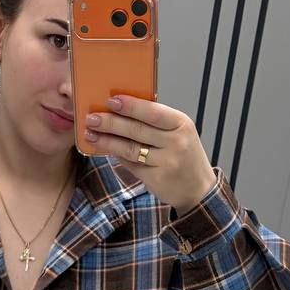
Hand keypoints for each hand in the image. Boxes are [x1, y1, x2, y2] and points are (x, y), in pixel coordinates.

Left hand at [82, 95, 216, 212]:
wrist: (198, 189)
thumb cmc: (185, 155)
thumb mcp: (179, 132)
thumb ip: (157, 122)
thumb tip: (123, 110)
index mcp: (181, 124)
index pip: (152, 112)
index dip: (130, 106)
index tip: (111, 100)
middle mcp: (175, 142)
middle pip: (137, 130)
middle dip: (111, 123)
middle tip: (92, 118)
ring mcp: (166, 162)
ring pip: (130, 149)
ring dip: (107, 141)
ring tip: (91, 133)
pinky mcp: (156, 178)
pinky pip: (131, 164)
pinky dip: (116, 155)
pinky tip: (104, 149)